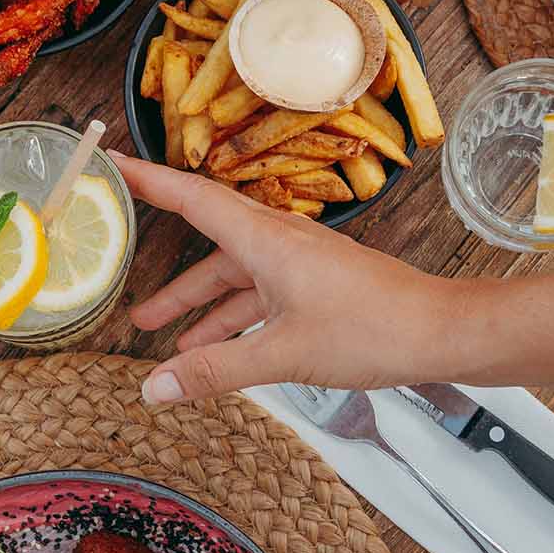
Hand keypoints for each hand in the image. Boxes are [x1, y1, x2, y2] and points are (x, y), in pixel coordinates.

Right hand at [111, 152, 452, 403]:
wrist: (443, 331)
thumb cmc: (373, 330)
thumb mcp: (283, 355)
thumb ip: (214, 371)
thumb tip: (152, 389)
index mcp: (265, 240)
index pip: (191, 199)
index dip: (147, 180)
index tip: (110, 164)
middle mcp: (278, 242)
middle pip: (206, 243)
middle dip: (161, 262)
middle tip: (118, 259)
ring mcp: (299, 264)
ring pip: (233, 278)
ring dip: (197, 306)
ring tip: (159, 336)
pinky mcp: (315, 286)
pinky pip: (259, 297)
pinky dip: (233, 321)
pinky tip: (215, 351)